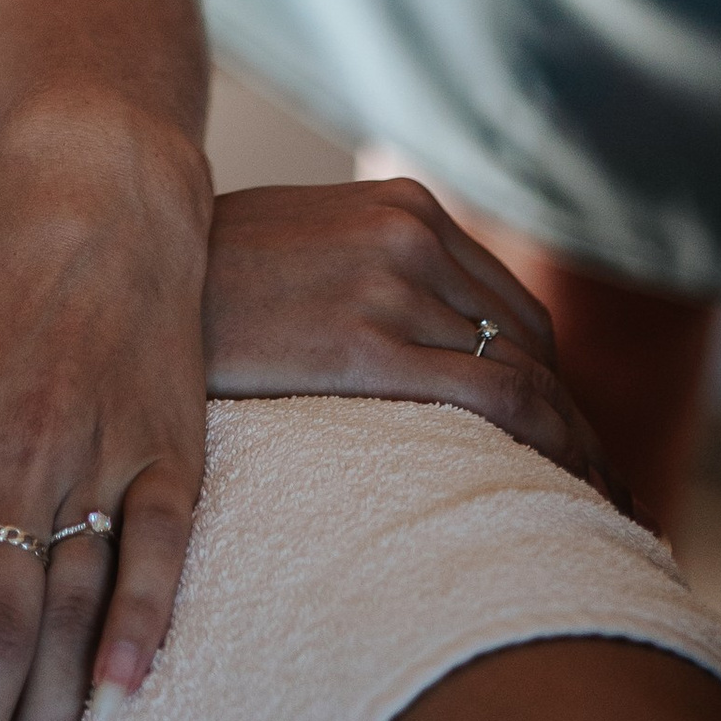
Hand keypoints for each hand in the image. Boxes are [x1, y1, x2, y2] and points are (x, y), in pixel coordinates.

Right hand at [205, 181, 620, 503]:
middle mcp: (410, 232)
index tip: (568, 449)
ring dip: (569, 446)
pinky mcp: (362, 340)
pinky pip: (492, 397)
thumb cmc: (209, 283)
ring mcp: (388, 282)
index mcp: (404, 207)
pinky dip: (544, 445)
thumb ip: (372, 278)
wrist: (126, 267)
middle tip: (594, 495)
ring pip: (524, 374)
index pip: (513, 309)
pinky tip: (554, 492)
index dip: (550, 387)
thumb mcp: (306, 249)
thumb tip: (422, 352)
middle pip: (531, 344)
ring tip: (587, 512)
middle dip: (570, 424)